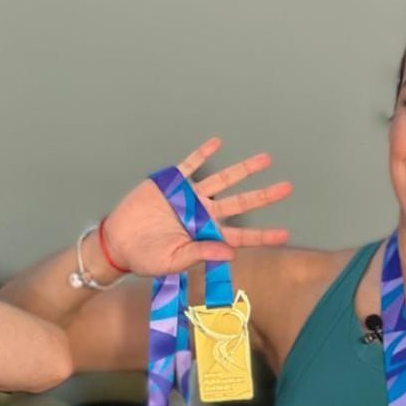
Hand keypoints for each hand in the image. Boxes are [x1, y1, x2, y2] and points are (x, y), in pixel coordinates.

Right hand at [102, 137, 292, 276]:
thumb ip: (200, 254)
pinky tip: (217, 143)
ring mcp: (189, 197)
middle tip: (287, 188)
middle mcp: (203, 214)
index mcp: (206, 235)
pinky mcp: (171, 183)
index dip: (262, 236)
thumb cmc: (146, 258)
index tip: (284, 234)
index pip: (241, 236)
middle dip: (263, 196)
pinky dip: (203, 154)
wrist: (119, 243)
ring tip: (265, 160)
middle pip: (240, 203)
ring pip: (222, 180)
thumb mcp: (174, 261)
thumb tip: (229, 253)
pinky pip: (190, 165)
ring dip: (243, 170)